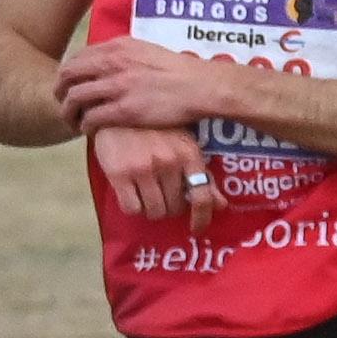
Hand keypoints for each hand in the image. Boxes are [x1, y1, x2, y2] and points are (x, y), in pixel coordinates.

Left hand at [55, 37, 226, 134]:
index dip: (67, 74)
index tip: (69, 86)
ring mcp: (117, 86)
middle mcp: (112, 62)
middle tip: (62, 105)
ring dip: (68, 113)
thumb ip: (123, 54)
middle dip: (59, 92)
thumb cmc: (179, 71)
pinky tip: (90, 131)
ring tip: (73, 122)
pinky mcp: (124, 110)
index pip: (76, 57)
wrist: (200, 86)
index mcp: (117, 46)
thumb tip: (107, 60)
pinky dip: (84, 126)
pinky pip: (91, 119)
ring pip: (74, 99)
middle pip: (67, 75)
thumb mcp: (146, 50)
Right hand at [92, 124, 223, 230]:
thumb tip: (220, 205)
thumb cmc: (153, 127)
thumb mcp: (182, 143)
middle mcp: (168, 162)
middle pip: (175, 208)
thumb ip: (201, 174)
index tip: (197, 228)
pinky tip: (131, 194)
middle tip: (162, 198)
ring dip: (151, 210)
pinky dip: (133, 207)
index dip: (201, 217)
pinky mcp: (119, 173)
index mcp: (188, 153)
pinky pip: (131, 208)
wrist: (116, 109)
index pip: (202, 195)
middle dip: (170, 207)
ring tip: (146, 196)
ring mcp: (143, 168)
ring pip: (154, 211)